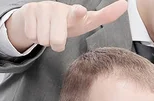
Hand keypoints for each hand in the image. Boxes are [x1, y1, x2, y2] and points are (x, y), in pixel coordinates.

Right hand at [6, 0, 127, 52]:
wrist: (42, 19)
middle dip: (57, 44)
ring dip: (46, 41)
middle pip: (56, 41)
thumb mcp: (87, 21)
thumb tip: (125, 3)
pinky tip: (39, 28)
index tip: (80, 12)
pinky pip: (32, 36)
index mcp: (75, 13)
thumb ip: (105, 16)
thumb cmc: (69, 22)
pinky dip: (35, 37)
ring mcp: (42, 7)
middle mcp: (58, 7)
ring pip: (44, 40)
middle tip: (59, 36)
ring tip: (49, 31)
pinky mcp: (28, 10)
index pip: (77, 14)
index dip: (78, 14)